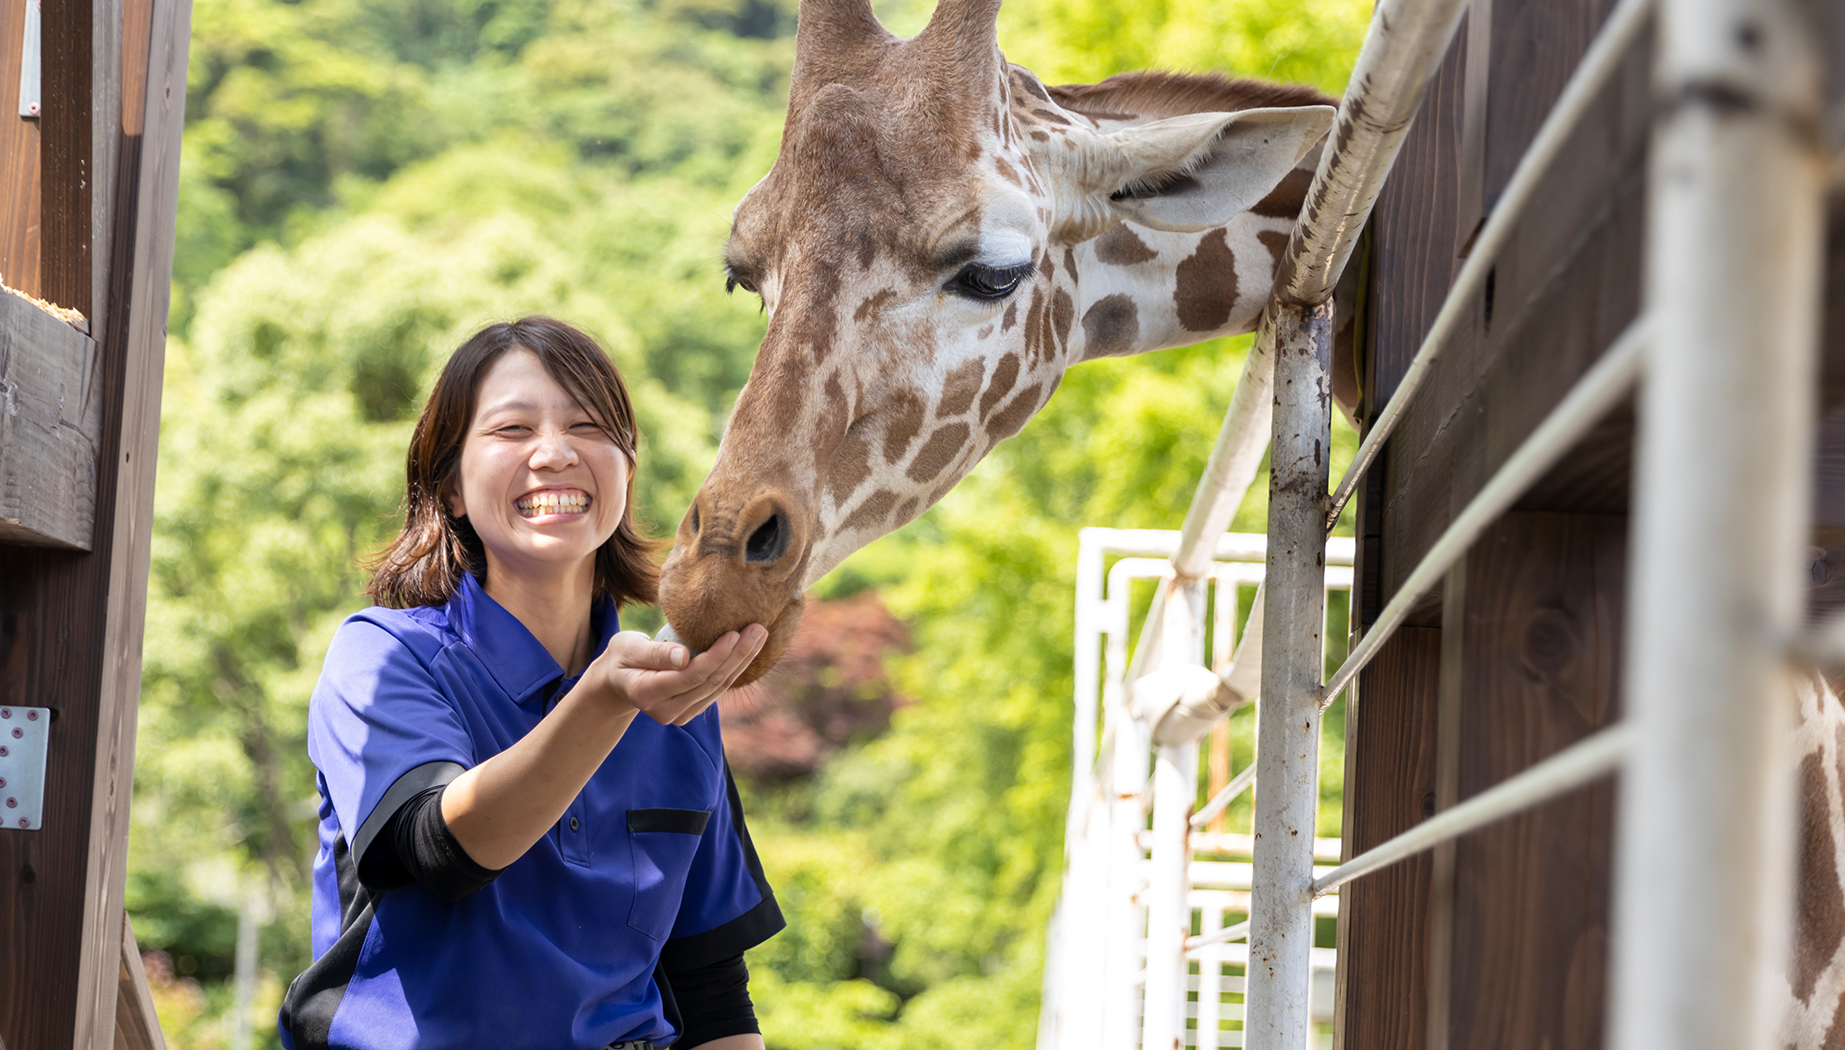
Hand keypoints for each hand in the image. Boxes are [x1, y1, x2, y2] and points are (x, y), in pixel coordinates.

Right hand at [588, 625, 767, 725]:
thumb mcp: (629, 647)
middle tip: (759, 629)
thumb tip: (683, 657)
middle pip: (711, 683)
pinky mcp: (691, 712)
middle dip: (738, 656)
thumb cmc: (623, 656)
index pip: (692, 676)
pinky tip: (748, 651)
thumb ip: (655, 653)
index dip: (716, 656)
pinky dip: (734, 670)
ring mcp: (679, 716)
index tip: (735, 632)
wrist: (619, 680)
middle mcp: (665, 712)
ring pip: (718, 688)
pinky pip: (717, 690)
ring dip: (742, 662)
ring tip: (760, 636)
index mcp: (647, 693)